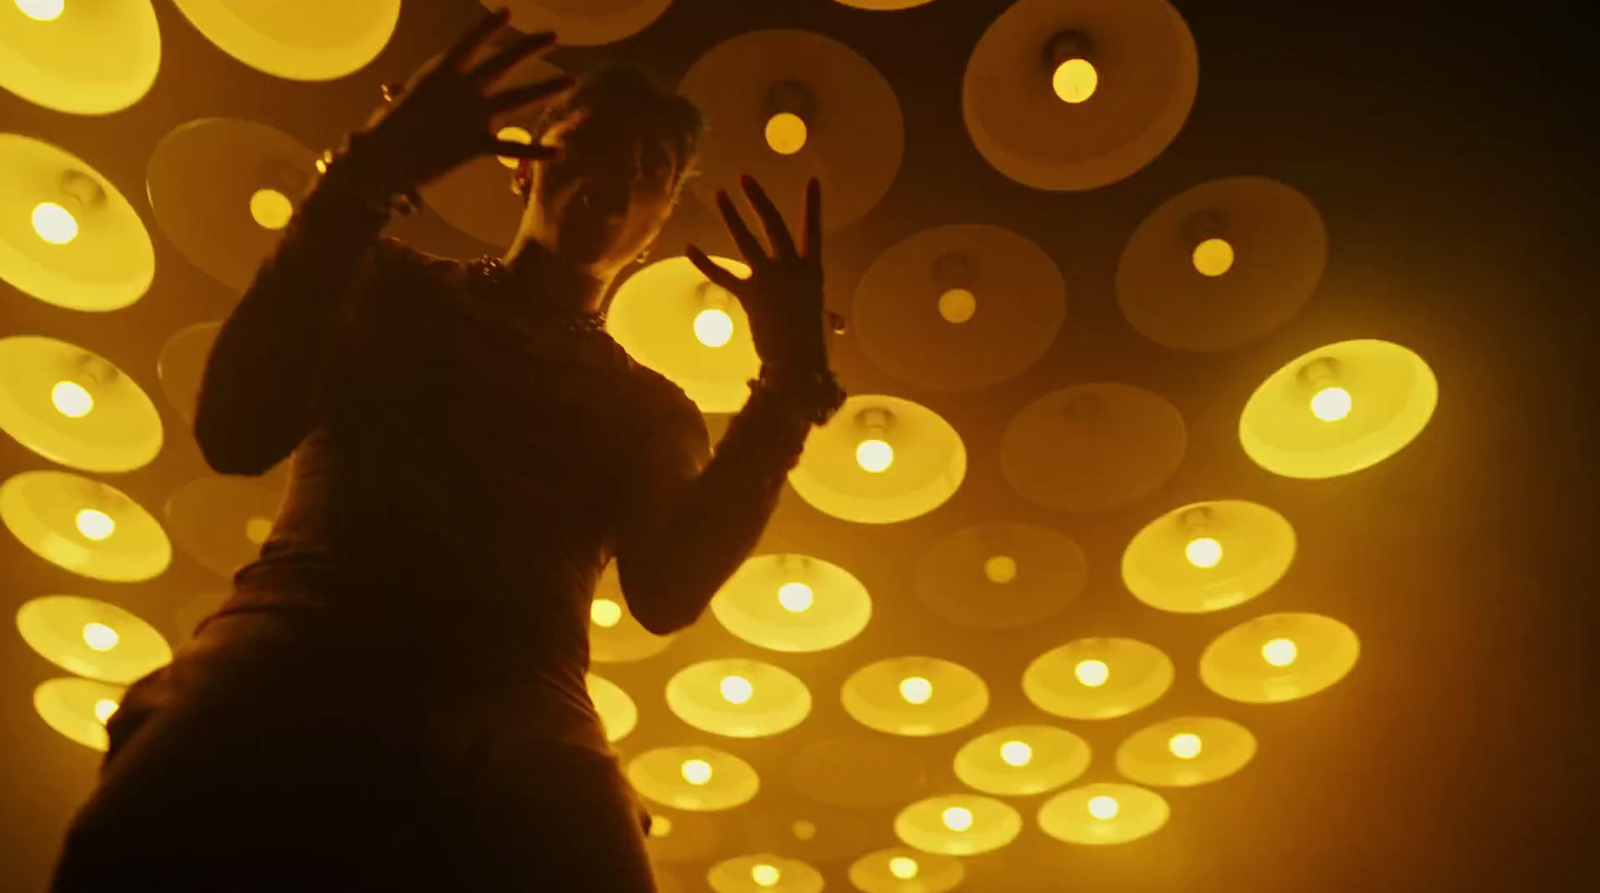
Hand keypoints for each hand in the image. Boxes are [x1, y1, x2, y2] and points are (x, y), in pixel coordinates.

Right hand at [350, 8, 574, 191]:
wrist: (380, 160)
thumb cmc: (388, 132)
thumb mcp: (408, 101)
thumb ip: (427, 94)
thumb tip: (410, 91)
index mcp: (440, 74)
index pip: (470, 43)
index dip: (488, 28)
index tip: (508, 13)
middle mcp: (461, 89)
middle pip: (503, 63)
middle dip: (529, 48)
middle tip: (553, 36)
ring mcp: (471, 116)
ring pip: (518, 99)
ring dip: (546, 89)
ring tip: (571, 81)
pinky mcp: (476, 144)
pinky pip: (512, 148)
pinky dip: (536, 150)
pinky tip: (559, 150)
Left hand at [686, 176, 829, 377]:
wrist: (797, 364)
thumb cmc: (814, 347)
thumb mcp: (822, 323)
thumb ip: (826, 316)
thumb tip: (836, 325)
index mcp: (813, 271)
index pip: (814, 231)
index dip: (813, 206)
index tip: (812, 181)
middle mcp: (791, 268)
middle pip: (773, 224)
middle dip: (758, 199)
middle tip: (744, 178)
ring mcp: (769, 279)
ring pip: (746, 241)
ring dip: (731, 216)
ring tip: (720, 196)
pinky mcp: (749, 295)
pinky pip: (723, 275)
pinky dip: (704, 262)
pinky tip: (689, 247)